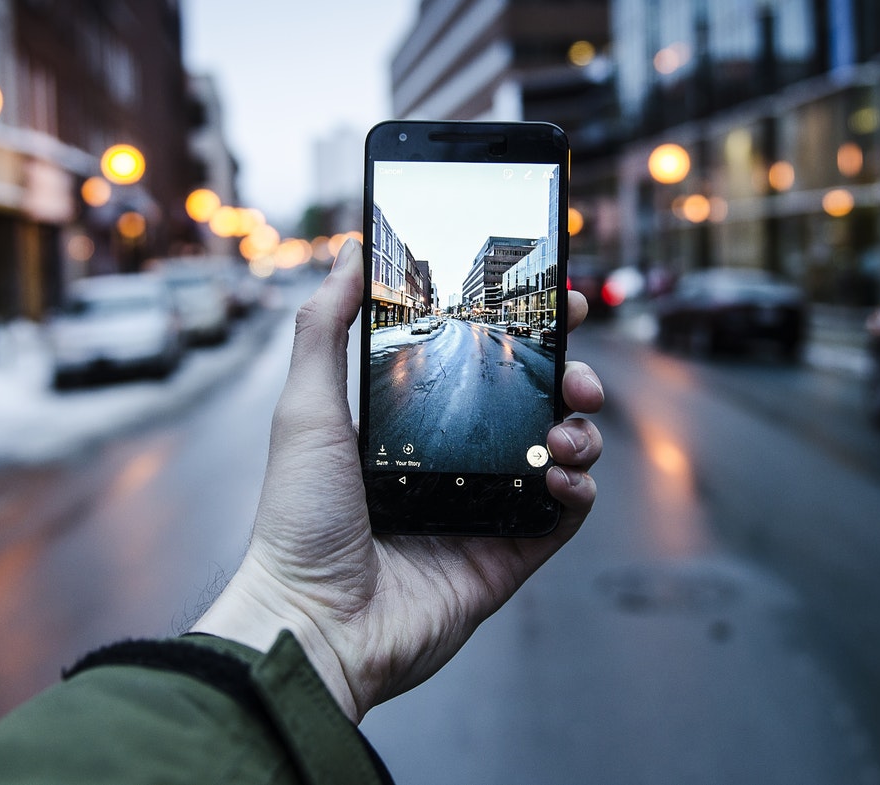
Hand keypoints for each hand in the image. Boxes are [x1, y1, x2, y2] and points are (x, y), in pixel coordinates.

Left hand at [193, 241, 603, 720]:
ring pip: (560, 453)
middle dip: (570, 378)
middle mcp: (456, 460)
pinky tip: (563, 477)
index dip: (526, 332)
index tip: (557, 305)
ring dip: (579, 431)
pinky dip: (578, 490)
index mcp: (416, 423)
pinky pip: (564, 516)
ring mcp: (485, 508)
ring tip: (565, 433)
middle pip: (535, 402)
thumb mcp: (305, 409)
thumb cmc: (299, 519)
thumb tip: (348, 256)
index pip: (484, 362)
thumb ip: (324, 329)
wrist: (313, 624)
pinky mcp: (508, 555)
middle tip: (577, 375)